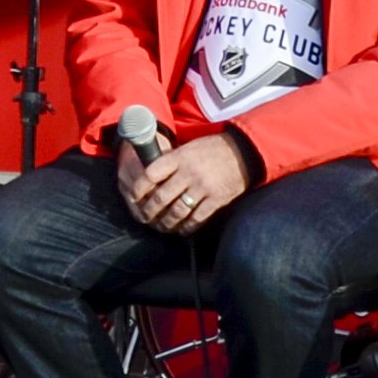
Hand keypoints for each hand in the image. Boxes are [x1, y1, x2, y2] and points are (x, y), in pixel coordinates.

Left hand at [124, 131, 251, 233]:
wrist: (243, 152)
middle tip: (145, 218)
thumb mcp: (188, 148)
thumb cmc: (212, 150)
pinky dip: (187, 227)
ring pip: (177, 212)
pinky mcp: (216, 200)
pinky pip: (197, 219)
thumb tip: (150, 178)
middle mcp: (189, 172)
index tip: (134, 197)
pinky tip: (182, 229)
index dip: (139, 188)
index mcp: (179, 157)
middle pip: (161, 197)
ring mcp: (203, 187)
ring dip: (166, 223)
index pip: (151, 174)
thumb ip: (171, 162)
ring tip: (162, 227)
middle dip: (149, 211)